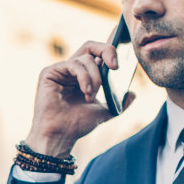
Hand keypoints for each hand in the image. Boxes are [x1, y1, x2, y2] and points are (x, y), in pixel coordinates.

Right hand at [24, 41, 121, 156]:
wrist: (60, 136)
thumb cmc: (77, 125)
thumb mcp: (105, 112)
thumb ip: (119, 103)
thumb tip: (133, 94)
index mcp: (84, 75)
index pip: (98, 53)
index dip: (110, 47)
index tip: (124, 49)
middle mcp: (72, 69)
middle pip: (91, 46)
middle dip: (107, 51)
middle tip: (116, 66)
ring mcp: (60, 70)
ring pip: (86, 58)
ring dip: (95, 77)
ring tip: (92, 95)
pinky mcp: (50, 72)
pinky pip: (73, 64)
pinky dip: (84, 78)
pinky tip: (86, 92)